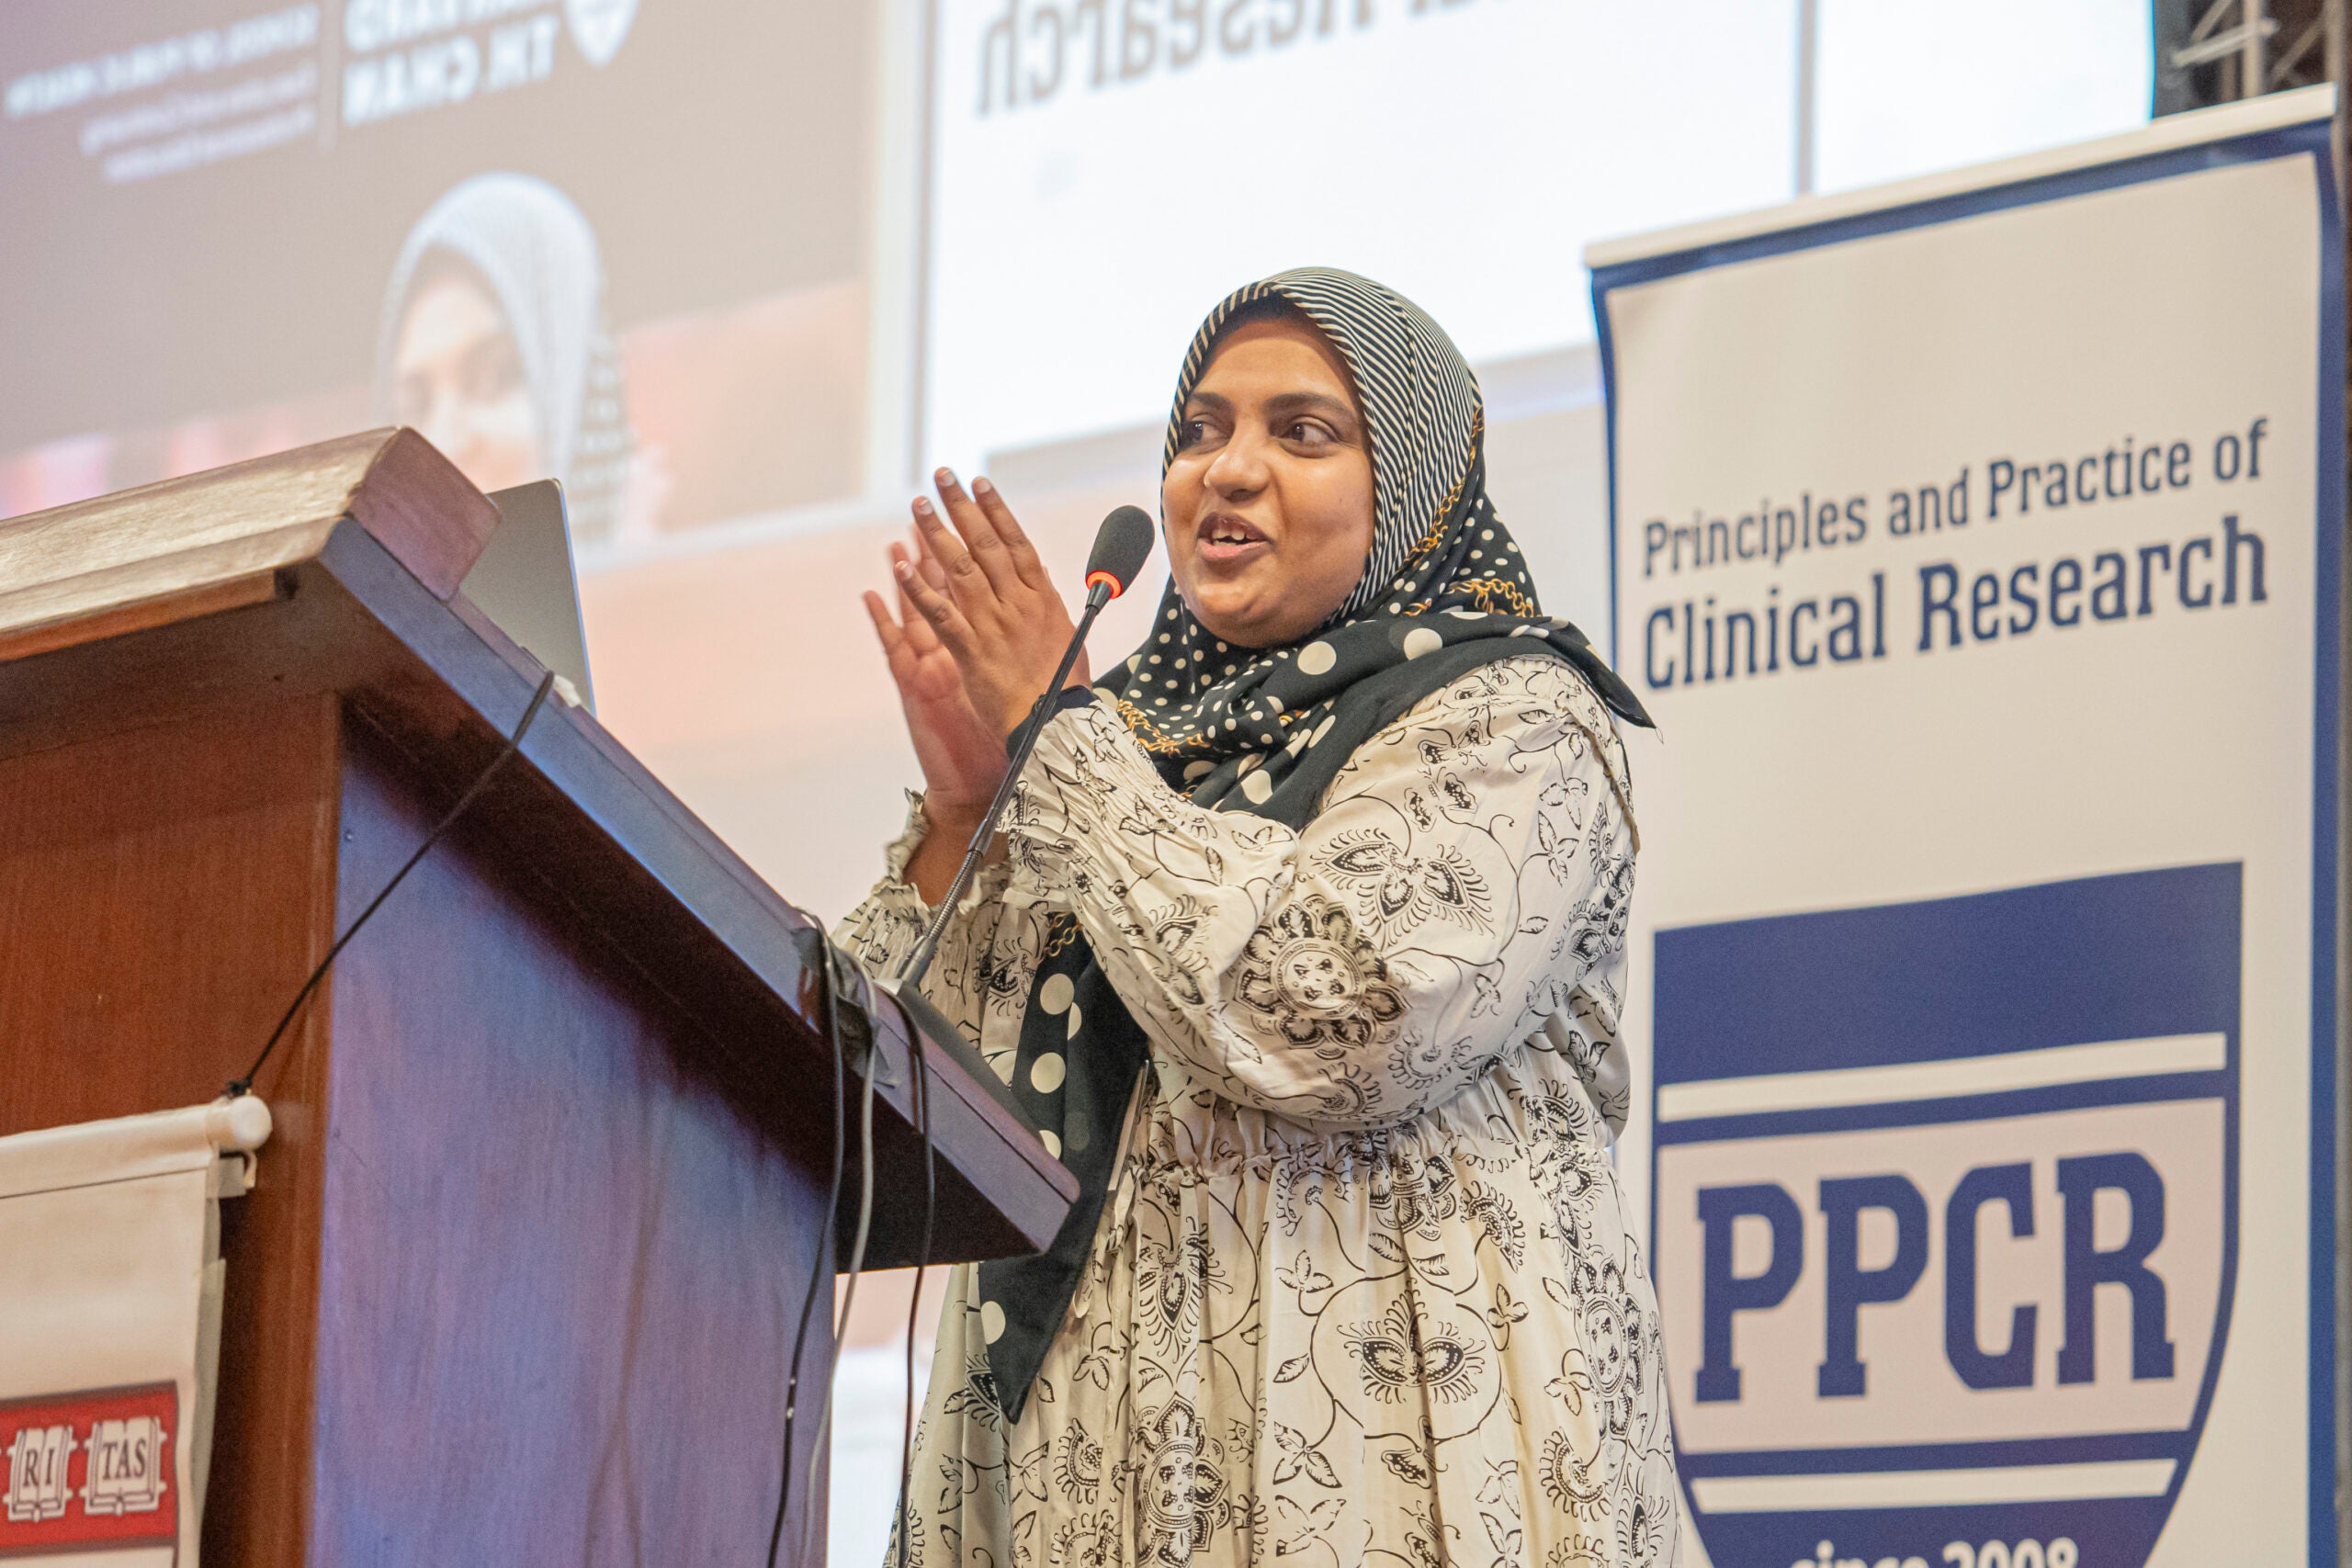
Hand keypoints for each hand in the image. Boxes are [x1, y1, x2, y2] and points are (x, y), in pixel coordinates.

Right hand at [863, 528, 1006, 815]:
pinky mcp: (915, 688)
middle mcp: (951, 647)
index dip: (974, 546)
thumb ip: (1025, 639)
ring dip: (908, 572)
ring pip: (916, 610)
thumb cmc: (1004, 730)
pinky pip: (897, 649)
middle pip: (942, 587)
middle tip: (930, 504)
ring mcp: (930, 665)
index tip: (974, 509)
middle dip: (938, 543)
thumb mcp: (1019, 678)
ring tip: (899, 537)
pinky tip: (873, 595)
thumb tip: (1048, 601)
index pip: (975, 584)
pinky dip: (885, 621)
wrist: (986, 781)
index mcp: (978, 641)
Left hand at [895, 469, 1089, 740]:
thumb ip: (1046, 599)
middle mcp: (1017, 604)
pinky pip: (941, 614)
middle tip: (941, 476)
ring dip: (937, 534)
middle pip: (985, 544)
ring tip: (919, 505)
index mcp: (1041, 598)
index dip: (995, 509)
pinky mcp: (971, 652)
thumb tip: (1037, 569)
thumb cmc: (1062, 686)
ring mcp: (993, 626)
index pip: (1015, 541)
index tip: (978, 482)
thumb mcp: (1068, 634)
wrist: (1055, 726)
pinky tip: (902, 566)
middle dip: (961, 507)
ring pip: (961, 570)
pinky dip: (920, 589)